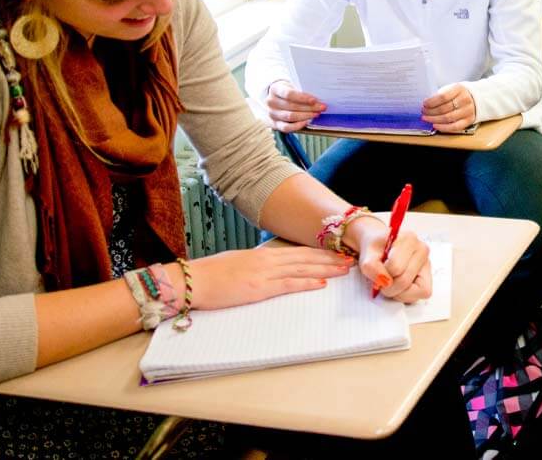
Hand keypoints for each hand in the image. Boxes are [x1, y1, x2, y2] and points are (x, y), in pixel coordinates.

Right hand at [191, 246, 354, 308]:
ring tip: (344, 268)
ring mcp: (264, 273)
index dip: (320, 252)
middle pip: (306, 257)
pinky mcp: (258, 288)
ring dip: (326, 268)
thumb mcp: (239, 264)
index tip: (337, 253)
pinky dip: (307, 282)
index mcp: (263, 255)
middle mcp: (267, 260)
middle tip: (351, 259)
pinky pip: (288, 284)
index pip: (298, 252)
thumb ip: (257, 266)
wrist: (191, 280)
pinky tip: (321, 282)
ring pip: (302, 268)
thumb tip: (271, 269)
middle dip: (330, 258)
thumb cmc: (211, 275)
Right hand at [266, 80, 325, 132]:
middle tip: (322, 107)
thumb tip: (317, 98)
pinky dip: (297, 126)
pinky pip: (286, 127)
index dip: (303, 98)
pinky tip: (307, 122)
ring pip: (290, 117)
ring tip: (316, 114)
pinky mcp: (274, 124)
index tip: (315, 100)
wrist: (274, 100)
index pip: (289, 94)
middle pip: (292, 106)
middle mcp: (271, 102)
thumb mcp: (291, 85)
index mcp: (275, 89)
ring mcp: (271, 114)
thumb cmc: (287, 91)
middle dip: (309, 107)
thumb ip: (301, 90)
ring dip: (306, 116)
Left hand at [349, 216, 431, 302]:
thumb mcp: (366, 255)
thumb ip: (372, 267)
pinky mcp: (428, 275)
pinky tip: (399, 285)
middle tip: (381, 281)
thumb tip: (385, 282)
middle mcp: (422, 250)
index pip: (395, 267)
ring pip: (418, 290)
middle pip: (405, 281)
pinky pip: (423, 293)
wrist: (379, 246)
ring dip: (400, 293)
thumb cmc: (375, 249)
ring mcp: (426, 263)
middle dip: (389, 286)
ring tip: (391, 282)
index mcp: (408, 239)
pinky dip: (408, 295)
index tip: (377, 269)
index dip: (382, 274)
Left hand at [422, 83, 475, 131]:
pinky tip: (435, 125)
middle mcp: (464, 100)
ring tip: (426, 119)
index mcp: (459, 89)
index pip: (443, 97)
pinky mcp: (469, 121)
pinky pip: (455, 127)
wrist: (478, 98)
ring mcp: (467, 111)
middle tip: (423, 112)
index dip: (431, 102)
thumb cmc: (460, 94)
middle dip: (431, 111)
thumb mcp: (452, 89)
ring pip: (448, 118)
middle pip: (444, 108)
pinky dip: (443, 127)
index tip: (424, 104)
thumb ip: (442, 94)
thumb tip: (427, 104)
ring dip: (434, 119)